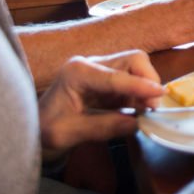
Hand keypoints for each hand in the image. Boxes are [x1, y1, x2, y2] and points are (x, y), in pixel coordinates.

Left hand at [38, 51, 163, 154]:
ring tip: (146, 111)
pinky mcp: (109, 79)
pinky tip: (139, 109)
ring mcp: (102, 69)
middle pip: (132, 60)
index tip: (159, 95)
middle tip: (153, 106)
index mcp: (77, 73)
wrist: (34, 125)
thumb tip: (136, 123)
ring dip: (147, 87)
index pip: (115, 77)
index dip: (139, 86)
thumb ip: (101, 127)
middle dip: (148, 80)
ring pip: (137, 67)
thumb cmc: (44, 128)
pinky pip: (134, 80)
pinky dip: (142, 94)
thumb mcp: (67, 134)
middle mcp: (91, 64)